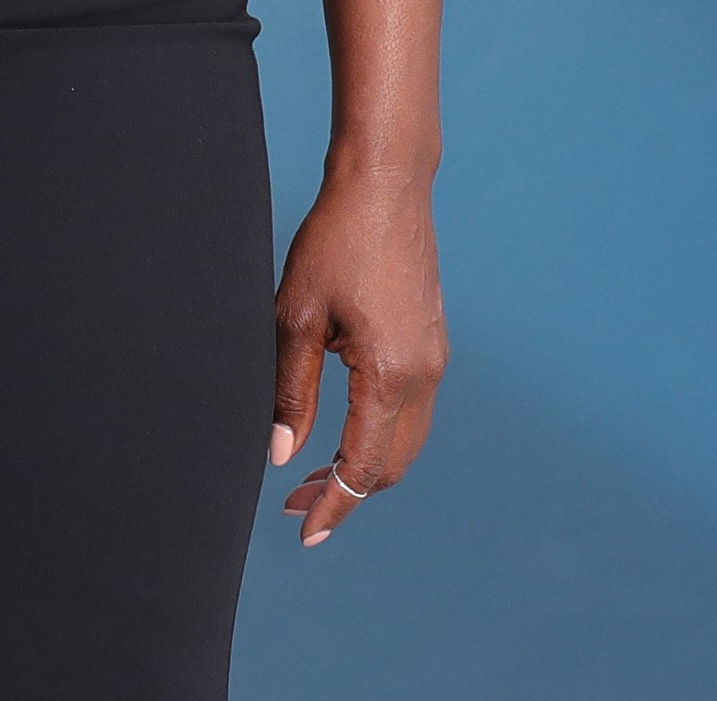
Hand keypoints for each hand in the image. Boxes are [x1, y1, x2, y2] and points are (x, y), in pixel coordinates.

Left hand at [267, 170, 445, 545]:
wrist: (386, 183)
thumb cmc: (335, 240)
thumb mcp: (295, 318)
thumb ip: (289, 393)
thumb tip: (281, 455)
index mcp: (390, 375)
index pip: (363, 467)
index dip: (333, 506)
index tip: (305, 533)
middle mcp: (424, 374)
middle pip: (391, 464)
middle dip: (345, 492)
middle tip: (294, 504)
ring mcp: (434, 358)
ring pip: (405, 440)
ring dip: (364, 464)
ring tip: (310, 472)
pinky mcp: (432, 341)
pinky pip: (411, 410)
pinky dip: (380, 434)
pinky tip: (342, 428)